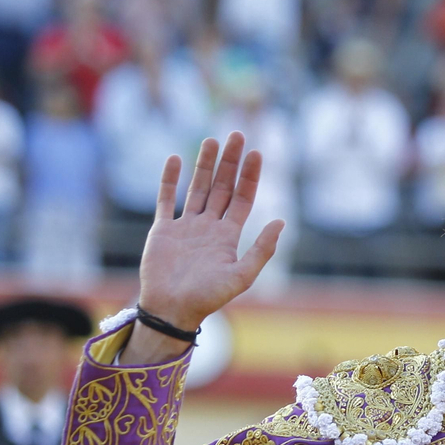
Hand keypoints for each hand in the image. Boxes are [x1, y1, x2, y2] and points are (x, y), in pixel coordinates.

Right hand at [126, 132, 284, 364]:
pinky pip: (166, 199)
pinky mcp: (163, 230)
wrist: (171, 310)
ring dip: (204, 164)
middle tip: (237, 134)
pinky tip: (176, 158)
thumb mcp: (242, 276)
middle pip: (222, 187)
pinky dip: (170, 179)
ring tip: (211, 140)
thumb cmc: (208, 298)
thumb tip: (281, 221)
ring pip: (197, 188)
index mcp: (228, 236)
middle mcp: (209, 228)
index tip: (257, 153)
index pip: (243, 199)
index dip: (250, 176)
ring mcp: (186, 227)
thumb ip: (262, 249)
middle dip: (230, 162)